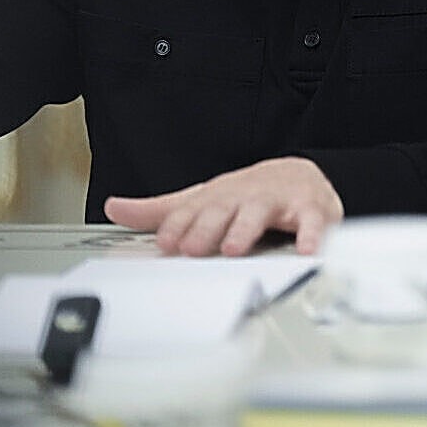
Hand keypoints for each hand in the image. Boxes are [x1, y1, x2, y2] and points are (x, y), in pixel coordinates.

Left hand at [103, 157, 343, 256]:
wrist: (299, 175)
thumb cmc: (245, 195)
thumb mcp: (200, 201)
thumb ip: (160, 211)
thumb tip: (115, 208)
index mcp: (216, 198)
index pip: (193, 211)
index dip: (177, 225)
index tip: (165, 242)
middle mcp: (243, 197)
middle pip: (222, 209)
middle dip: (206, 228)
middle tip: (191, 248)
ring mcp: (276, 202)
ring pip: (260, 213)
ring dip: (245, 228)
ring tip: (234, 248)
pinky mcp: (310, 210)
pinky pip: (312, 223)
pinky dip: (311, 235)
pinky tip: (306, 250)